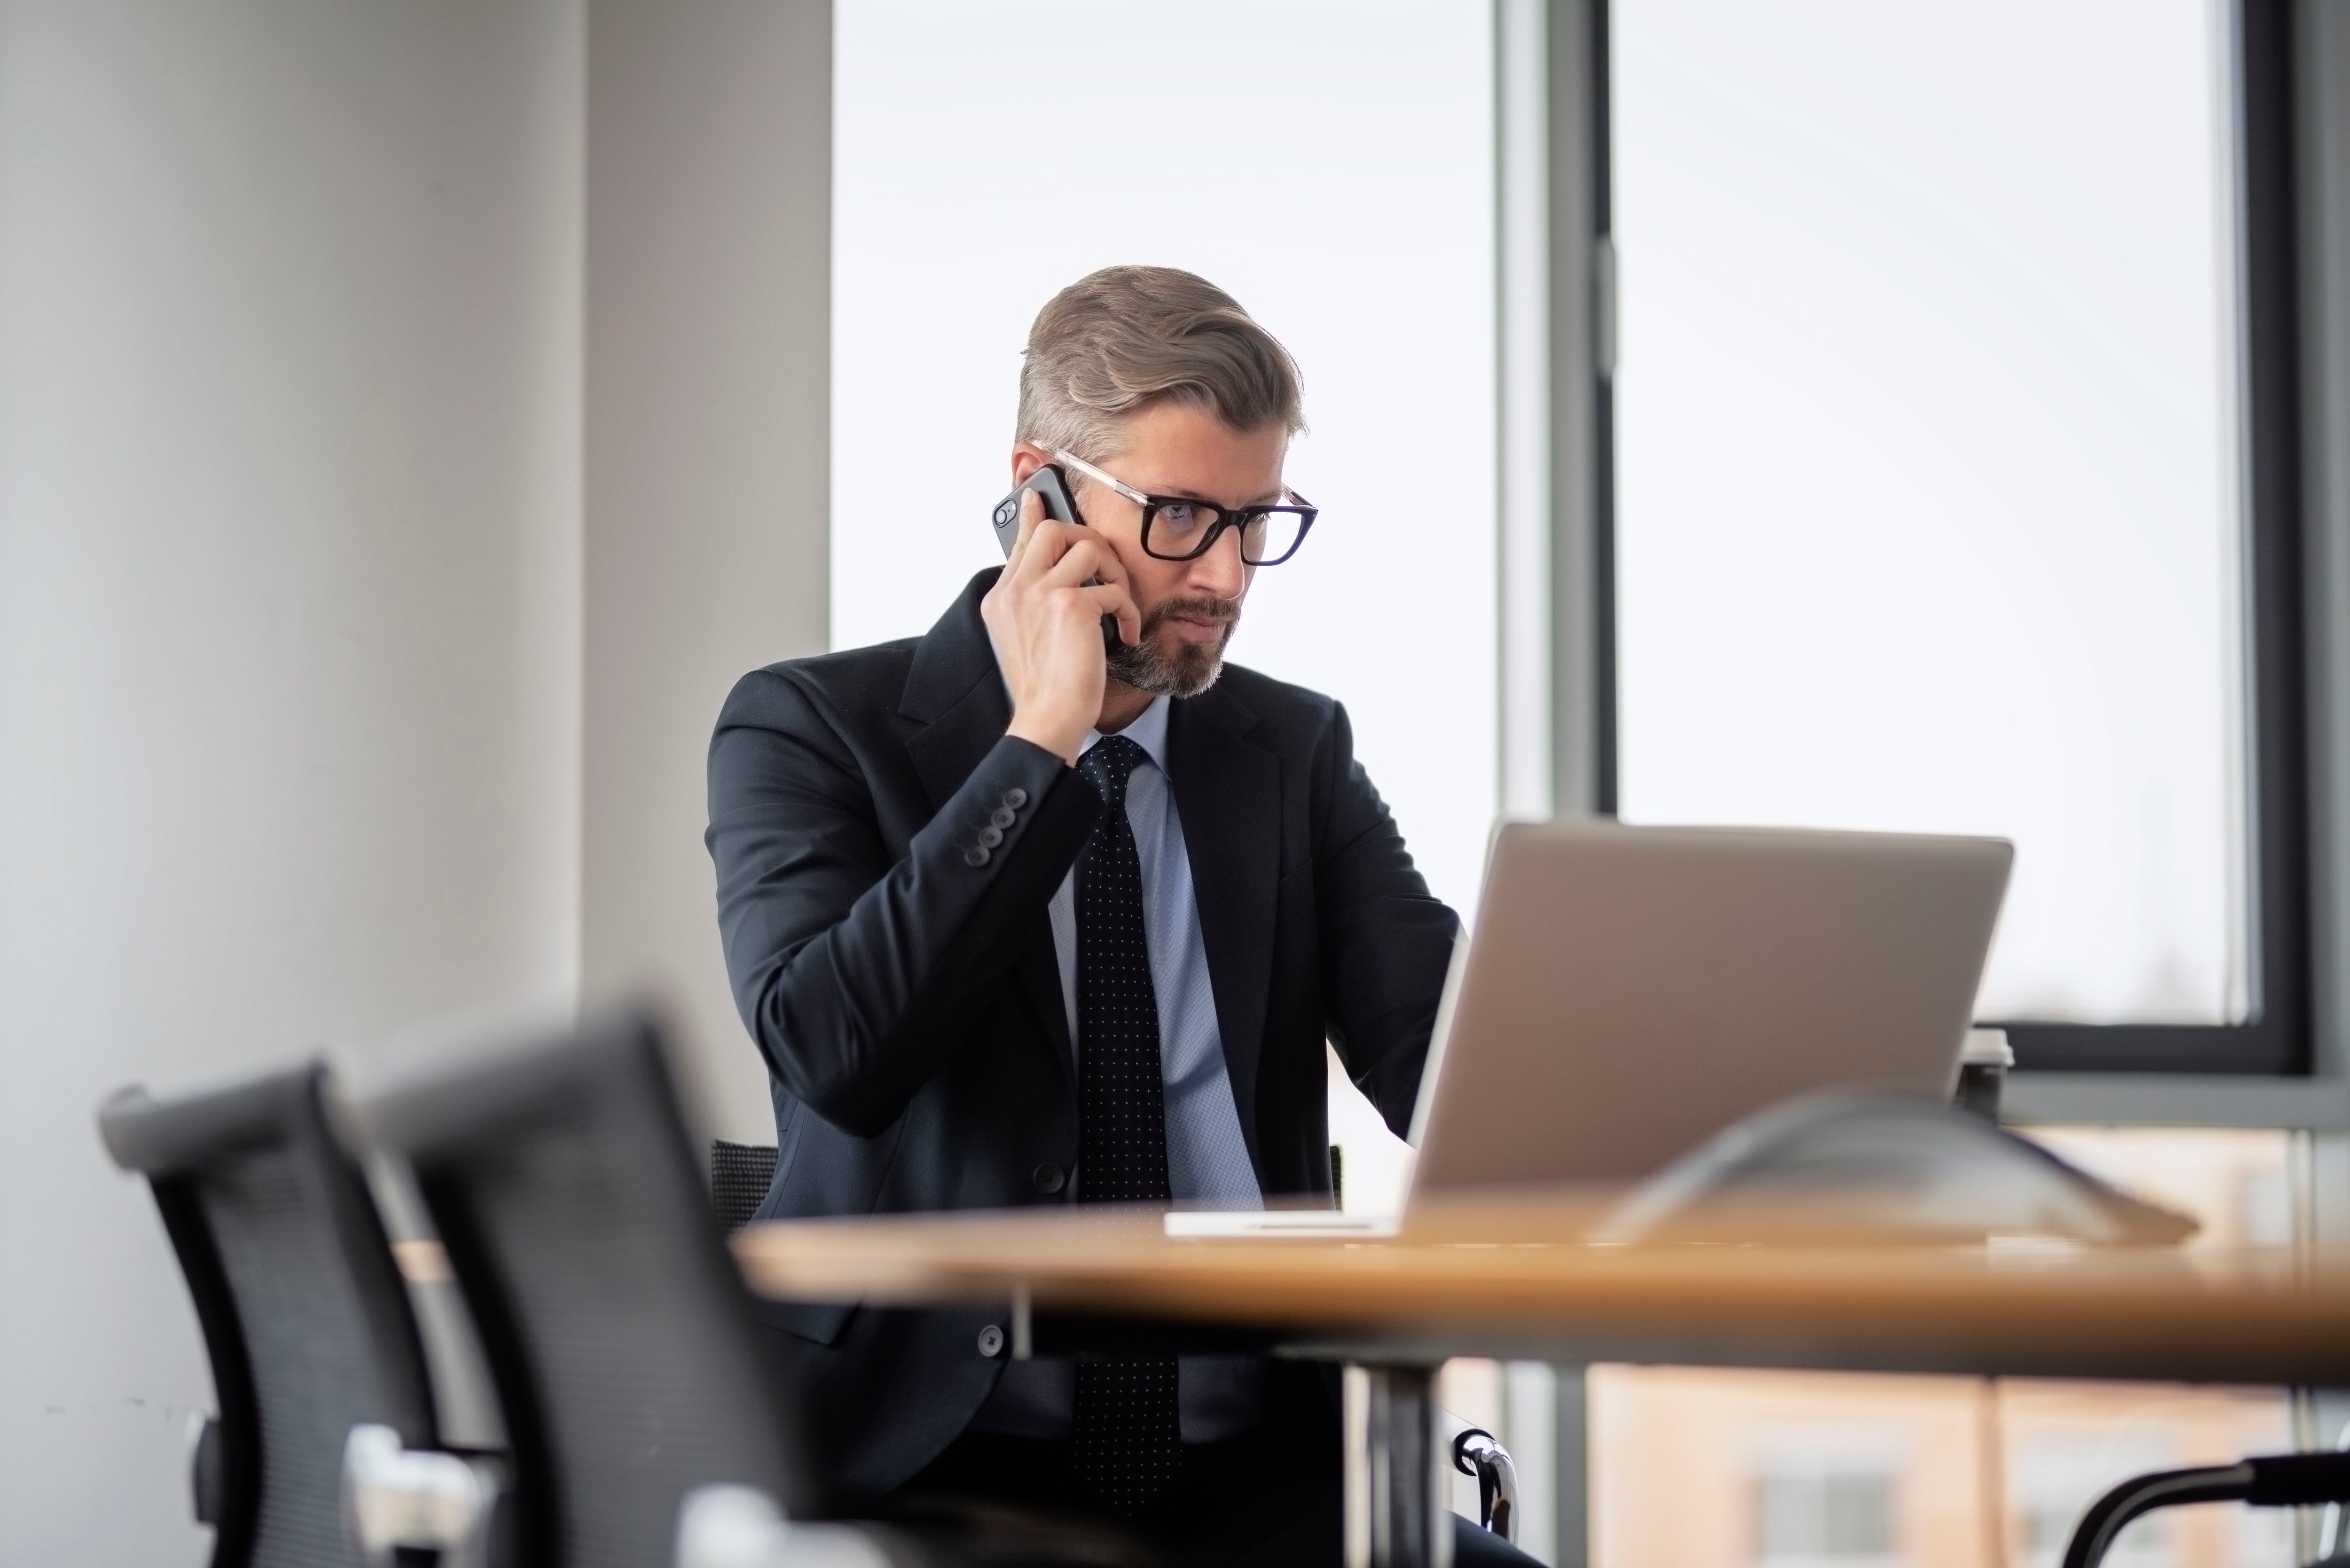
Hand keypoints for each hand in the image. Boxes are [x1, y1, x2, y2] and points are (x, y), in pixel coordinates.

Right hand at [981, 488, 1140, 764]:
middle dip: (1090, 540)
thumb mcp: (1027, 638)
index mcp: (1002, 597)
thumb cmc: (1044, 687)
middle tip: (1107, 569)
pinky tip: (1128, 633)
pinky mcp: (1071, 606)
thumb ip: (1034, 602)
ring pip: (1089, 548)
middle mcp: (1016, 589)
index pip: (1020, 541)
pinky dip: (1128, 611)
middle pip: (1054, 530)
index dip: (1033, 514)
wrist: (1046, 718)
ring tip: (1120, 604)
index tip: (1037, 493)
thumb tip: (1058, 577)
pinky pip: (1113, 590)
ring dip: (1116, 573)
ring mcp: (1041, 593)